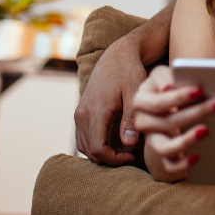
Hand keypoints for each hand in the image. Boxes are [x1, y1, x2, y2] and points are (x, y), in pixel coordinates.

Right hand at [73, 31, 145, 165]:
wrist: (117, 54)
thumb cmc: (129, 71)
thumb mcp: (134, 92)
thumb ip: (130, 119)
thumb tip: (128, 144)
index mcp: (95, 110)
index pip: (98, 149)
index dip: (114, 159)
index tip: (132, 156)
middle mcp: (82, 114)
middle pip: (90, 151)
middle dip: (110, 158)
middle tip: (131, 154)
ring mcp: (79, 113)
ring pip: (84, 146)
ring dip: (102, 153)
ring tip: (125, 148)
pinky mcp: (81, 112)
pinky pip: (84, 137)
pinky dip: (96, 144)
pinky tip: (115, 141)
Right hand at [137, 65, 214, 181]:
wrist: (166, 108)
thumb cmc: (170, 87)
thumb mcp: (167, 76)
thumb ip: (170, 77)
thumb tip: (169, 87)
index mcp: (141, 101)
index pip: (159, 102)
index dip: (178, 97)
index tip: (200, 90)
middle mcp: (143, 122)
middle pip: (168, 122)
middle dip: (197, 112)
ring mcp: (152, 141)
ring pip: (164, 147)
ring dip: (186, 140)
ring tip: (206, 131)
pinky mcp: (162, 157)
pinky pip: (169, 166)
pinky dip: (182, 165)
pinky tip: (198, 157)